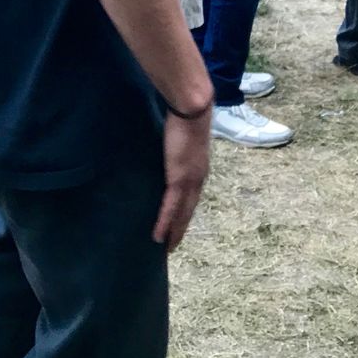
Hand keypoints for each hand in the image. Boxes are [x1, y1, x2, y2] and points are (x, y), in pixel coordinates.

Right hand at [154, 108, 210, 252]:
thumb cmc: (186, 116)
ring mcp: (190, 181)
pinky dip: (164, 223)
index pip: (192, 197)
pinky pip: (170, 208)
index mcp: (199, 169)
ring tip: (166, 247)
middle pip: (189, 211)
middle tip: (172, 245)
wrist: (192, 110)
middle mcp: (198, 179)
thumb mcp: (183, 136)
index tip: (179, 224)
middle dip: (181, 229)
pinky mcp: (179, 179)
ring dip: (174, 232)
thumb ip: (177, 146)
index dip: (185, 212)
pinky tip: (158, 236)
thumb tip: (170, 148)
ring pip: (181, 214)